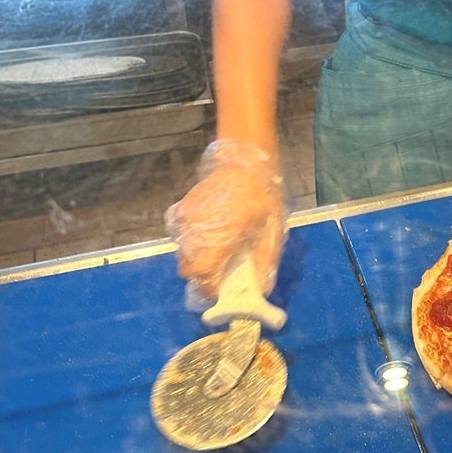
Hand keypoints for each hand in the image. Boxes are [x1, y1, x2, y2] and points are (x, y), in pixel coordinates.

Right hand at [165, 140, 287, 303]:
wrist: (244, 161)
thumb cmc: (262, 195)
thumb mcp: (272, 229)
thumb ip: (265, 260)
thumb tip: (261, 288)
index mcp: (221, 238)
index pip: (202, 275)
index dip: (209, 288)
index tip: (219, 291)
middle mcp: (197, 230)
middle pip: (187, 268)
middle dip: (201, 276)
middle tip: (218, 273)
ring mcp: (185, 218)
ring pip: (182, 252)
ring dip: (195, 258)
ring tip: (215, 251)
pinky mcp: (181, 209)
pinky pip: (179, 234)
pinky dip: (189, 241)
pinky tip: (206, 234)